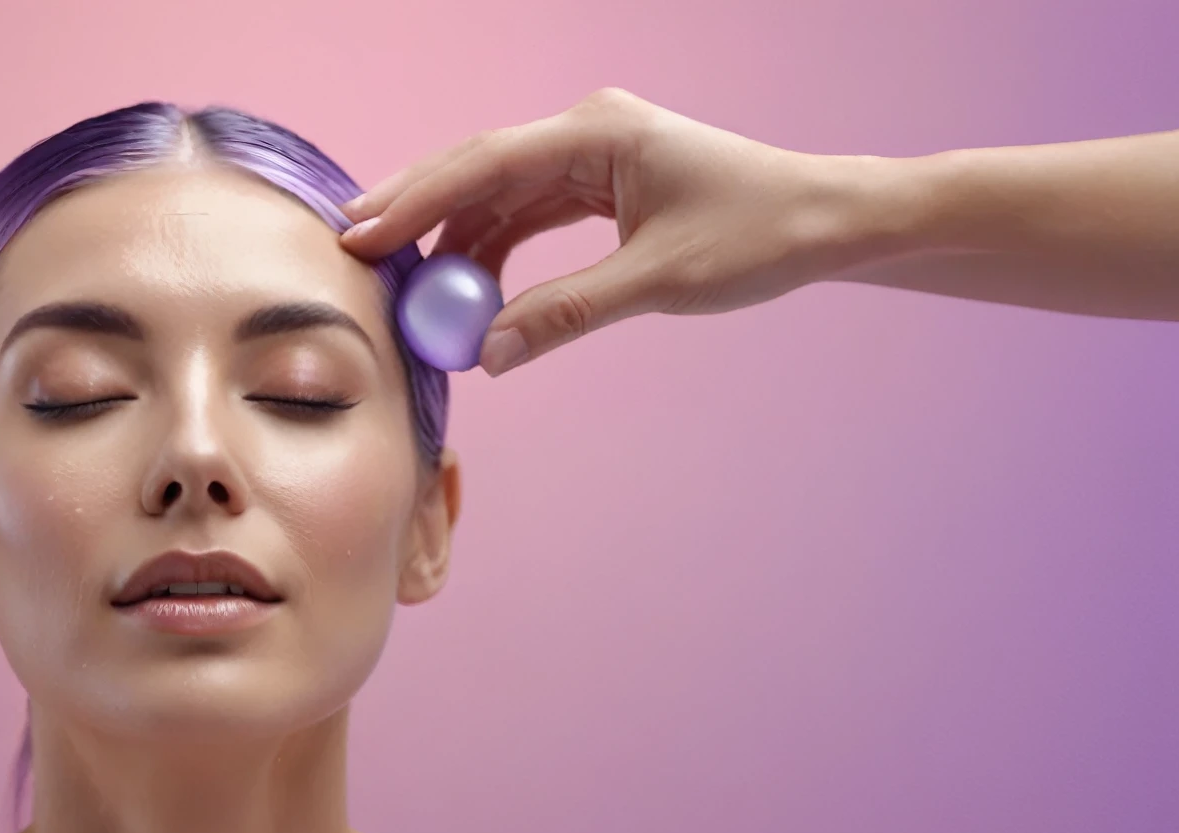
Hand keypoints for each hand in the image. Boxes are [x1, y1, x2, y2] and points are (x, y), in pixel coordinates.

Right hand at [339, 88, 878, 374]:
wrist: (826, 221)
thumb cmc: (758, 234)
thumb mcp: (657, 280)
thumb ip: (566, 314)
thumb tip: (490, 354)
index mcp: (598, 131)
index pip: (484, 163)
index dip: (418, 201)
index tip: (364, 235)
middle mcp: (587, 132)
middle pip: (476, 167)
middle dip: (415, 208)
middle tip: (353, 245)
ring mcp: (591, 157)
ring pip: (496, 192)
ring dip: (452, 236)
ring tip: (402, 282)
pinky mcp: (599, 185)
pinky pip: (527, 213)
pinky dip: (492, 247)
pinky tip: (463, 285)